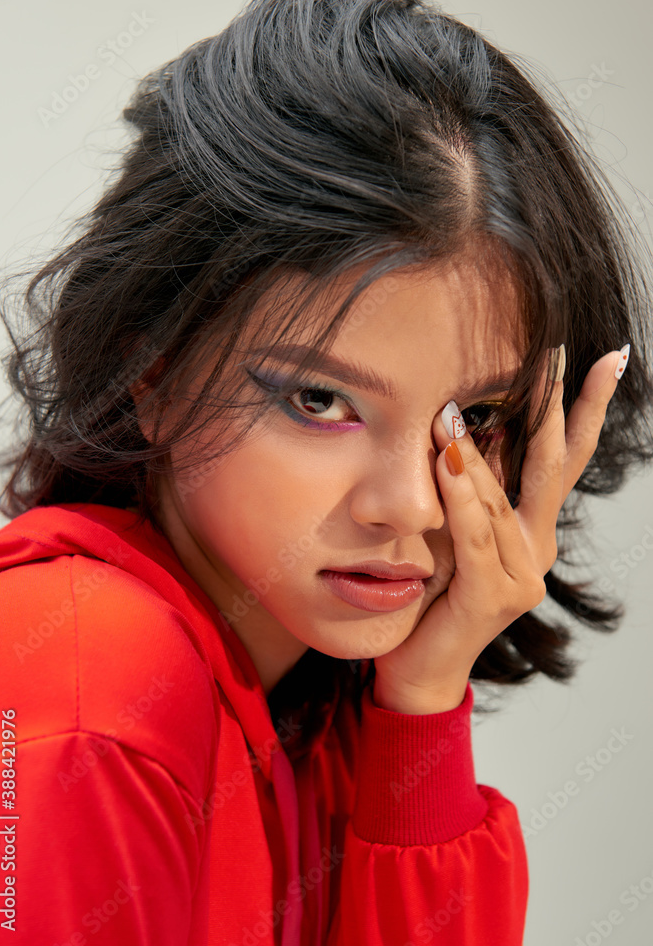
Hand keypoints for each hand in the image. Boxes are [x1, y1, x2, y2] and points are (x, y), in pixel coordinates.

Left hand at [371, 345, 628, 713]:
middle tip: (557, 353)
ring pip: (499, 498)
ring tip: (452, 408)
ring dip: (475, 450)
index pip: (563, 460)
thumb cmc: (429, 592)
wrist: (417, 667)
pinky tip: (446, 459)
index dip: (584, 409)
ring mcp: (519, 576)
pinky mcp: (488, 596)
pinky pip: (472, 534)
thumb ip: (468, 487)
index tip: (603, 360)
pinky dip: (458, 496)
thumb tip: (464, 422)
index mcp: (532, 531)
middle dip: (557, 407)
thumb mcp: (451, 527)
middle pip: (554, 467)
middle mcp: (536, 550)